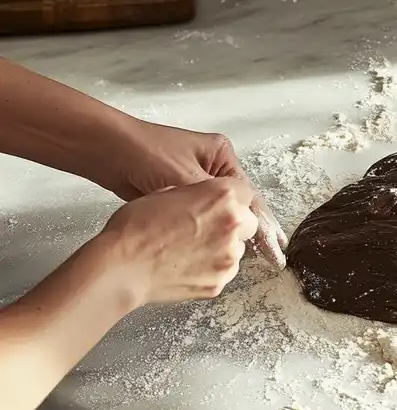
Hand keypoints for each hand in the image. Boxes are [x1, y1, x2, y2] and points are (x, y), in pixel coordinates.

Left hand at [94, 120, 286, 268]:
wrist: (106, 152)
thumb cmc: (147, 155)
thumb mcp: (187, 178)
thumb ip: (215, 201)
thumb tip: (243, 224)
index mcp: (221, 156)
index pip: (247, 194)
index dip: (262, 223)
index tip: (277, 245)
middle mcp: (212, 169)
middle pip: (235, 206)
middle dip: (248, 230)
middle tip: (270, 256)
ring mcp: (193, 183)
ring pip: (216, 215)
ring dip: (225, 233)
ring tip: (246, 257)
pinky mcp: (175, 197)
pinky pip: (198, 219)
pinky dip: (205, 233)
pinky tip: (213, 250)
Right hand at [99, 179, 257, 306]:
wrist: (122, 267)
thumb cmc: (135, 227)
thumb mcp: (166, 191)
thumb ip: (196, 194)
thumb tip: (202, 200)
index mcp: (221, 196)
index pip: (244, 192)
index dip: (231, 199)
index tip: (221, 205)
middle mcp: (232, 224)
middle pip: (248, 222)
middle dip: (232, 224)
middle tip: (206, 228)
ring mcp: (228, 257)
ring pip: (237, 249)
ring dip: (222, 248)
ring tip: (190, 250)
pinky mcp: (219, 282)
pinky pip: (224, 272)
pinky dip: (211, 269)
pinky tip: (187, 266)